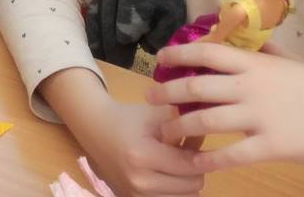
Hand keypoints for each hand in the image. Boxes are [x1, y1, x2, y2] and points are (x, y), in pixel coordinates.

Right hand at [72, 99, 205, 195]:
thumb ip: (184, 125)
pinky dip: (176, 192)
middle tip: (190, 155)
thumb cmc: (127, 119)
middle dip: (197, 170)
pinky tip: (170, 176)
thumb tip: (208, 135)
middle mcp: (139, 181)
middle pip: (192, 186)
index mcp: (143, 156)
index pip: (190, 166)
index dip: (204, 157)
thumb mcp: (155, 114)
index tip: (206, 148)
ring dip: (188, 184)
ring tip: (179, 166)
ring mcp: (135, 195)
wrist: (95, 129)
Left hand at [147, 41, 303, 178]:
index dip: (178, 54)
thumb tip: (254, 40)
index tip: (160, 59)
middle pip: (196, 87)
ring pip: (206, 121)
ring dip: (179, 127)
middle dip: (167, 92)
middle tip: (149, 98)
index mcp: (256, 64)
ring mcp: (260, 118)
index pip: (207, 52)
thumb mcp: (295, 63)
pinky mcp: (270, 147)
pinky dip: (208, 159)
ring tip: (164, 131)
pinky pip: (231, 155)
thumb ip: (270, 53)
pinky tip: (195, 162)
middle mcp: (252, 87)